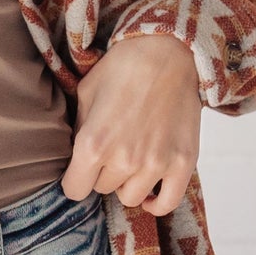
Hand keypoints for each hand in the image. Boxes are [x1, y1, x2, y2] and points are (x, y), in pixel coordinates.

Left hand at [63, 33, 202, 216]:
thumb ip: (77, 131)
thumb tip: (73, 158)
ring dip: (128, 183)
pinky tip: (150, 191)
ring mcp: (155, 164)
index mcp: (93, 144)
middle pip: (102, 189)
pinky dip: (156, 202)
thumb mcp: (86, 94)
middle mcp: (123, 160)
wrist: (169, 52)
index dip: (76, 179)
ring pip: (131, 197)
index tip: (82, 169)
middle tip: (113, 149)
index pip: (74, 190)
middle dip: (103, 173)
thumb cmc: (124, 68)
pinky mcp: (182, 163)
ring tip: (132, 160)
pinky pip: (167, 202)